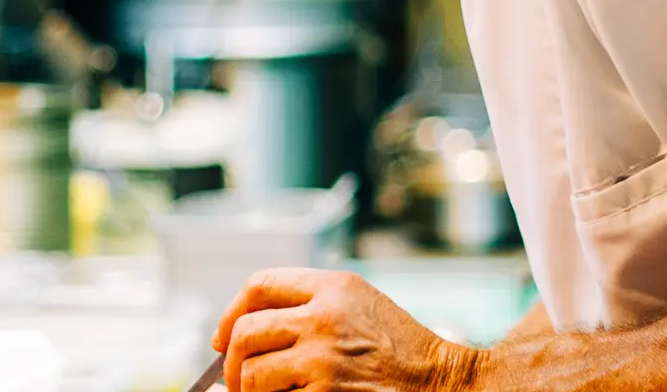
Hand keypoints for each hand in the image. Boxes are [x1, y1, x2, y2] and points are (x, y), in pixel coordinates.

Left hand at [212, 268, 475, 391]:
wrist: (443, 383)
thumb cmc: (401, 350)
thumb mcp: (360, 305)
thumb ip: (311, 305)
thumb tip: (245, 331)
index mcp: (333, 286)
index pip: (260, 285)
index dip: (231, 312)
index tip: (222, 337)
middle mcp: (324, 316)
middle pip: (246, 331)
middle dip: (232, 360)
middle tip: (236, 379)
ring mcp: (323, 358)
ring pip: (252, 373)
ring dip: (249, 390)